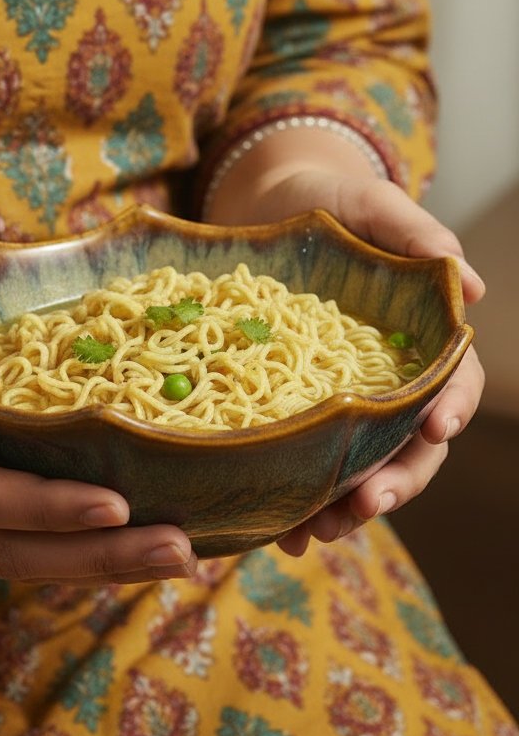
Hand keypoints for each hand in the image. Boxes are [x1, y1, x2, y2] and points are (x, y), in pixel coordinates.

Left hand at [246, 169, 485, 554]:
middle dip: (394, 480)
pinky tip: (277, 528)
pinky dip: (294, 496)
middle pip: (406, 443)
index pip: (449, 381)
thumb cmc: (326, 202)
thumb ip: (416, 236)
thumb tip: (474, 286)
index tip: (436, 429)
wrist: (261, 210)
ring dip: (341, 506)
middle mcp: (383, 378)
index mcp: (416, 338)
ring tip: (312, 534)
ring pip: (355, 465)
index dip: (449, 407)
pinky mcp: (292, 407)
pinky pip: (300, 459)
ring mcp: (338, 398)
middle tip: (364, 506)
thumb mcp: (370, 203)